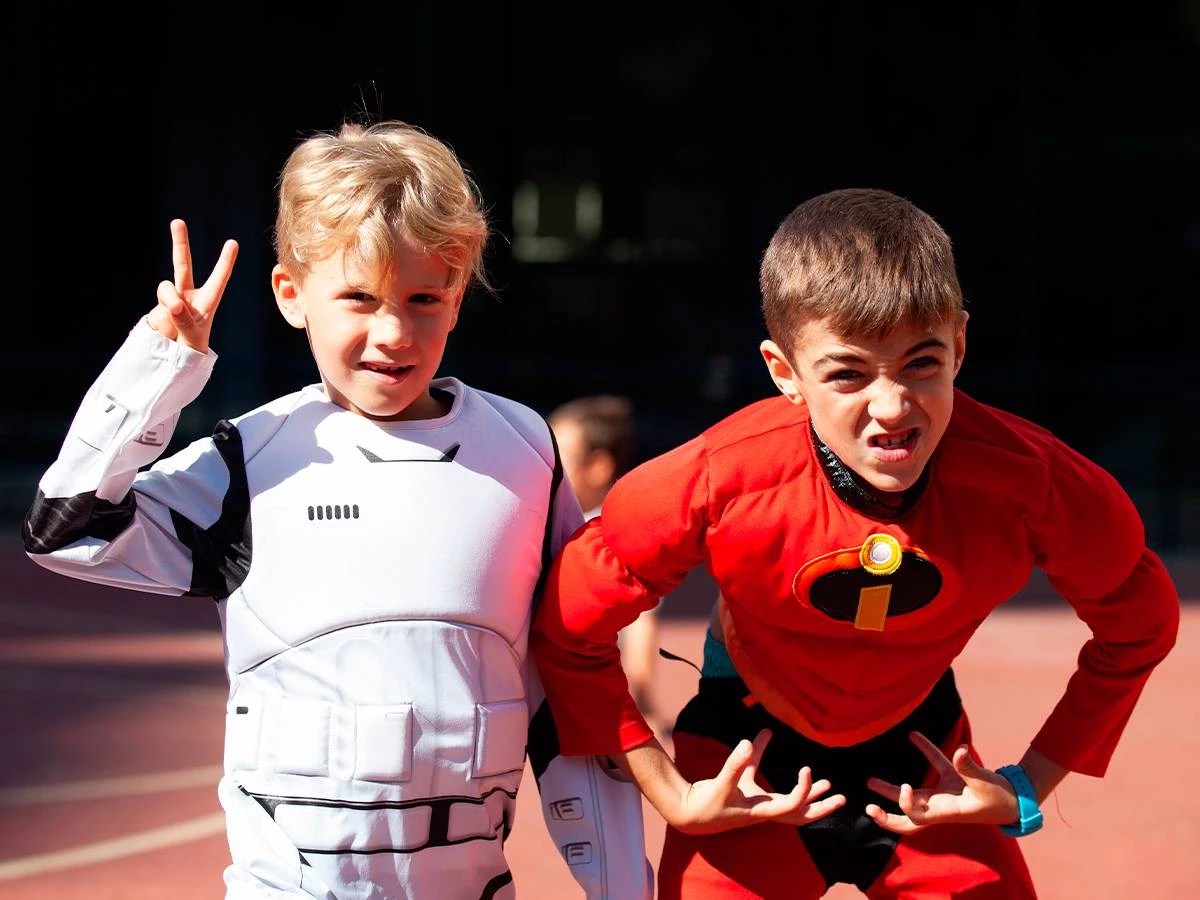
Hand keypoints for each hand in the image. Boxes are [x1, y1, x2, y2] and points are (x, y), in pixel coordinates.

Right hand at [147, 219, 237, 352]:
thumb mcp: (193, 339)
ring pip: (165, 287)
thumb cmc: (191, 348)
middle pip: (183, 265)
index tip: (233, 242)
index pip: (219, 279)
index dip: (225, 262)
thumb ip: (185, 322)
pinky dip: (160, 317)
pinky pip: (157, 304)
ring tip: (175, 321)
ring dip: (169, 302)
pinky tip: (165, 329)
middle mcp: (188, 295)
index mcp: (207, 301)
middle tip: (177, 221)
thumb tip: (174, 304)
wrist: (173, 357)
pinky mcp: (157, 306)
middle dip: (180, 243)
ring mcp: (171, 299)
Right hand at [671, 728, 844, 834]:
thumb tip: (747, 741)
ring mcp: (759, 803)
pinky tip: (771, 741)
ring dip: (809, 794)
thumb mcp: (720, 784)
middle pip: (801, 815)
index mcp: (763, 811)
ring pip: (791, 804)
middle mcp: (765, 810)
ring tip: (827, 784)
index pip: (793, 806)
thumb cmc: (706, 804)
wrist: (689, 813)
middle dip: (822, 807)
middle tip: (842, 798)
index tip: (806, 768)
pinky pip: (768, 782)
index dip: (804, 789)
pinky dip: (774, 767)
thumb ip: (735, 764)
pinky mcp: (749, 794)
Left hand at [864, 731, 1020, 833]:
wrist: (1016, 799)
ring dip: (892, 790)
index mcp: (946, 811)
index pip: (918, 817)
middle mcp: (940, 806)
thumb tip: (960, 751)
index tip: (906, 787)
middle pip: (908, 819)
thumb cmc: (1000, 798)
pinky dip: (925, 751)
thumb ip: (971, 768)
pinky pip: (934, 766)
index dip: (906, 804)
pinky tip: (913, 735)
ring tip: (869, 781)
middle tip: (869, 809)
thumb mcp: (986, 784)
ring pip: (913, 795)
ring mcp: (943, 794)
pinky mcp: (951, 780)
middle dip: (888, 818)